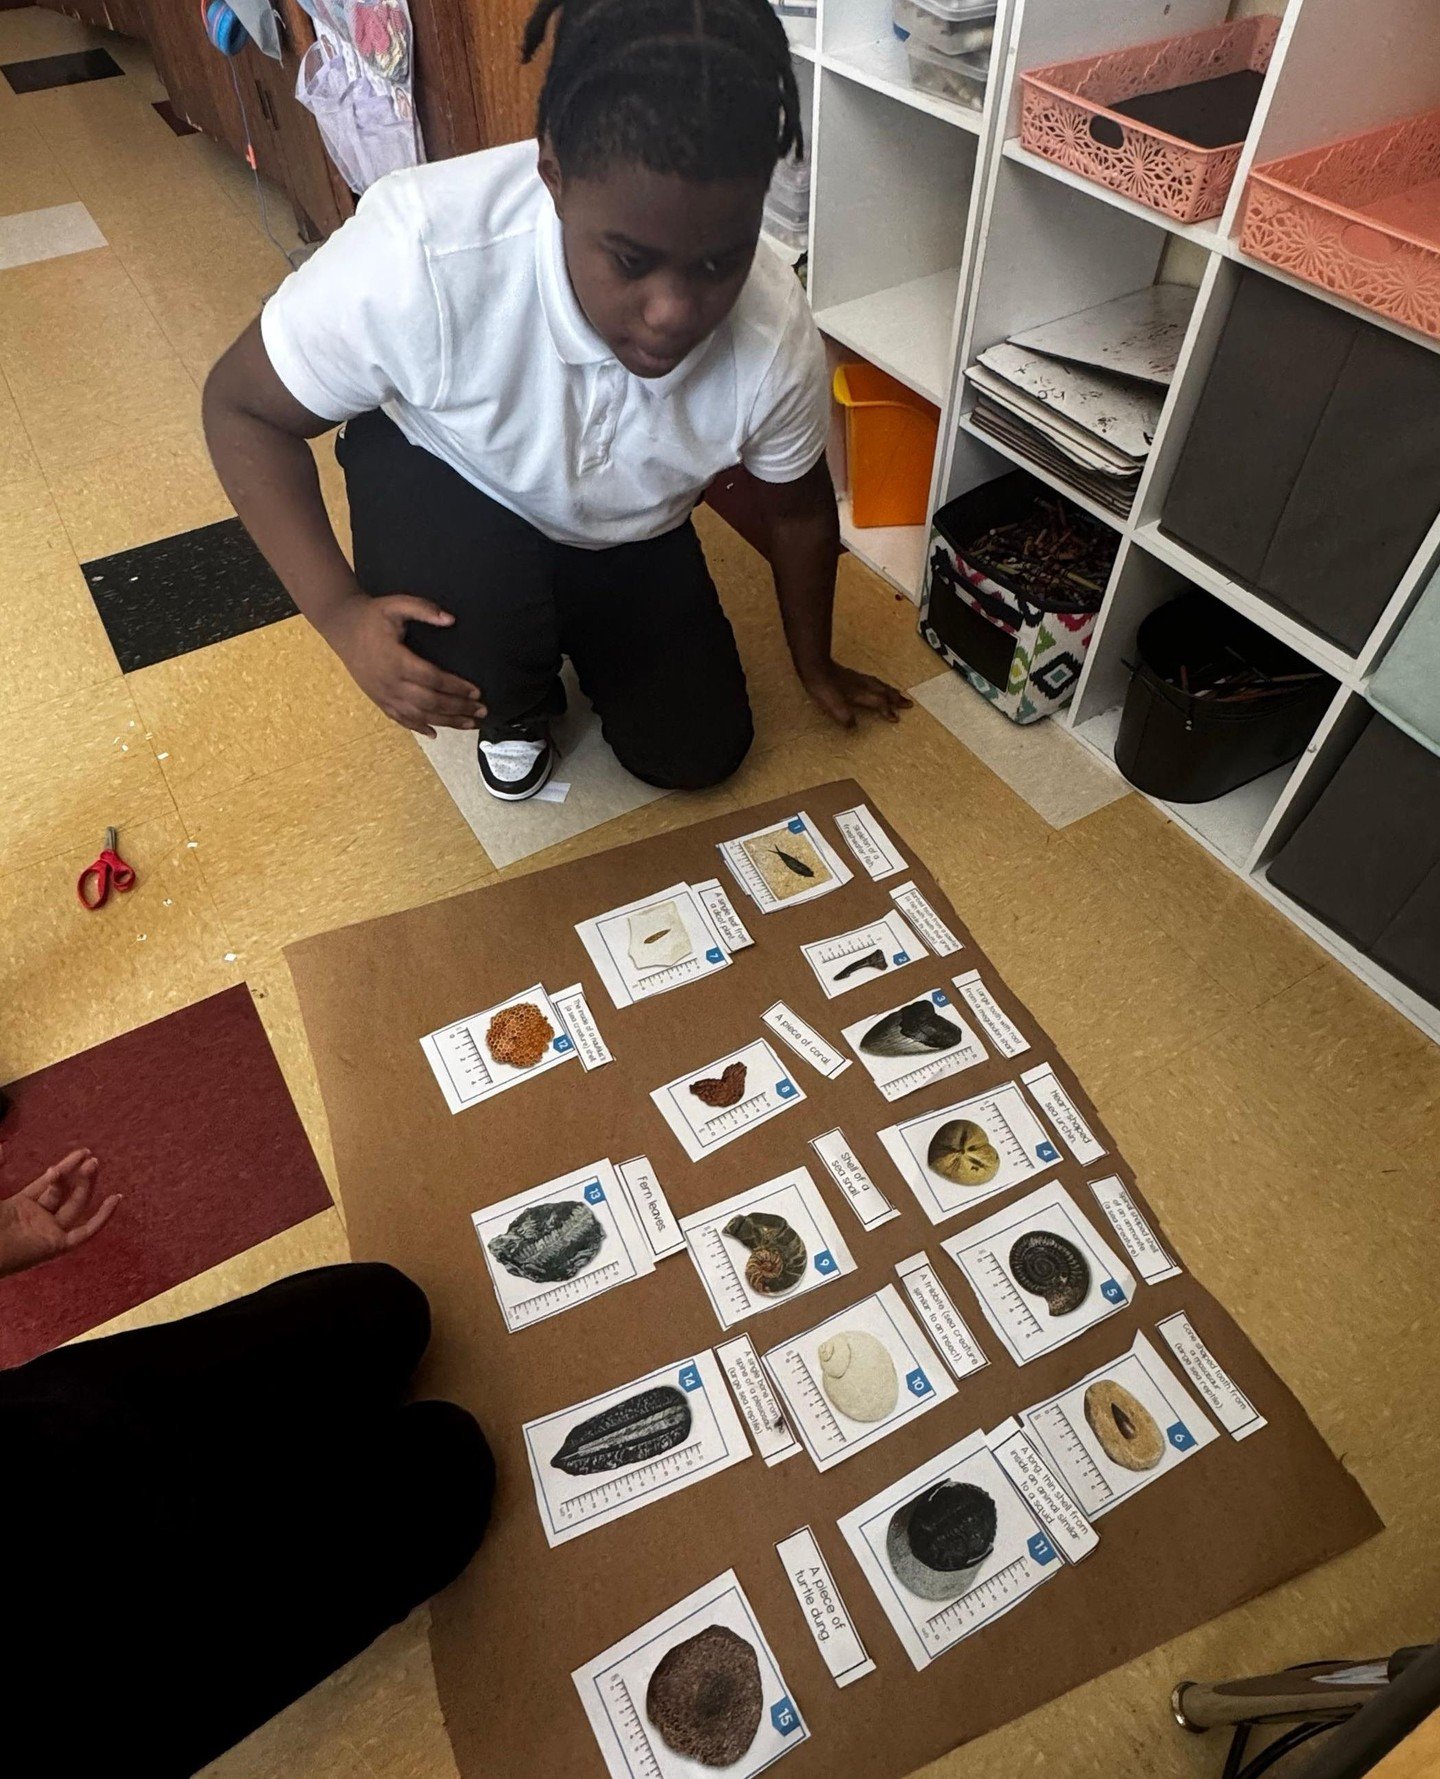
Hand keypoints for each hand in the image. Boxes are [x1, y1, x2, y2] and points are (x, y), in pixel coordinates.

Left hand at [0, 1147, 121, 1278]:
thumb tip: (2, 1147)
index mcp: (22, 1206)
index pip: (50, 1182)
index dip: (66, 1166)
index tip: (82, 1152)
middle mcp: (39, 1218)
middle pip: (66, 1192)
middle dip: (79, 1174)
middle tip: (89, 1157)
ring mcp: (48, 1232)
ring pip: (76, 1206)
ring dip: (86, 1185)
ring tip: (93, 1164)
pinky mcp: (56, 1246)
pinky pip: (85, 1233)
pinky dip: (102, 1218)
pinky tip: (115, 1199)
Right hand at [325, 595, 485, 738]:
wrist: (342, 627)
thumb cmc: (371, 616)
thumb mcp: (396, 605)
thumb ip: (423, 609)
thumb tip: (450, 619)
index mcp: (396, 660)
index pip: (433, 679)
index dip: (456, 687)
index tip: (477, 691)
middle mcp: (390, 683)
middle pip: (430, 702)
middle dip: (459, 709)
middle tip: (482, 711)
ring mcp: (383, 695)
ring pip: (419, 715)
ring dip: (447, 722)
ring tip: (470, 724)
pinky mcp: (378, 700)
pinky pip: (400, 719)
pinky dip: (418, 728)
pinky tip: (435, 734)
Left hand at [801, 659, 911, 729]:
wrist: (814, 667)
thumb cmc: (823, 688)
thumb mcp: (832, 707)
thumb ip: (845, 718)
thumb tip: (854, 727)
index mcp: (860, 694)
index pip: (879, 703)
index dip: (888, 711)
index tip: (897, 719)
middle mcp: (862, 685)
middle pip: (884, 691)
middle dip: (896, 698)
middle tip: (908, 703)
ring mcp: (857, 678)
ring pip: (879, 684)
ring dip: (890, 690)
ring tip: (897, 693)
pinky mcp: (851, 674)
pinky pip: (872, 680)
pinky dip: (880, 684)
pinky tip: (876, 684)